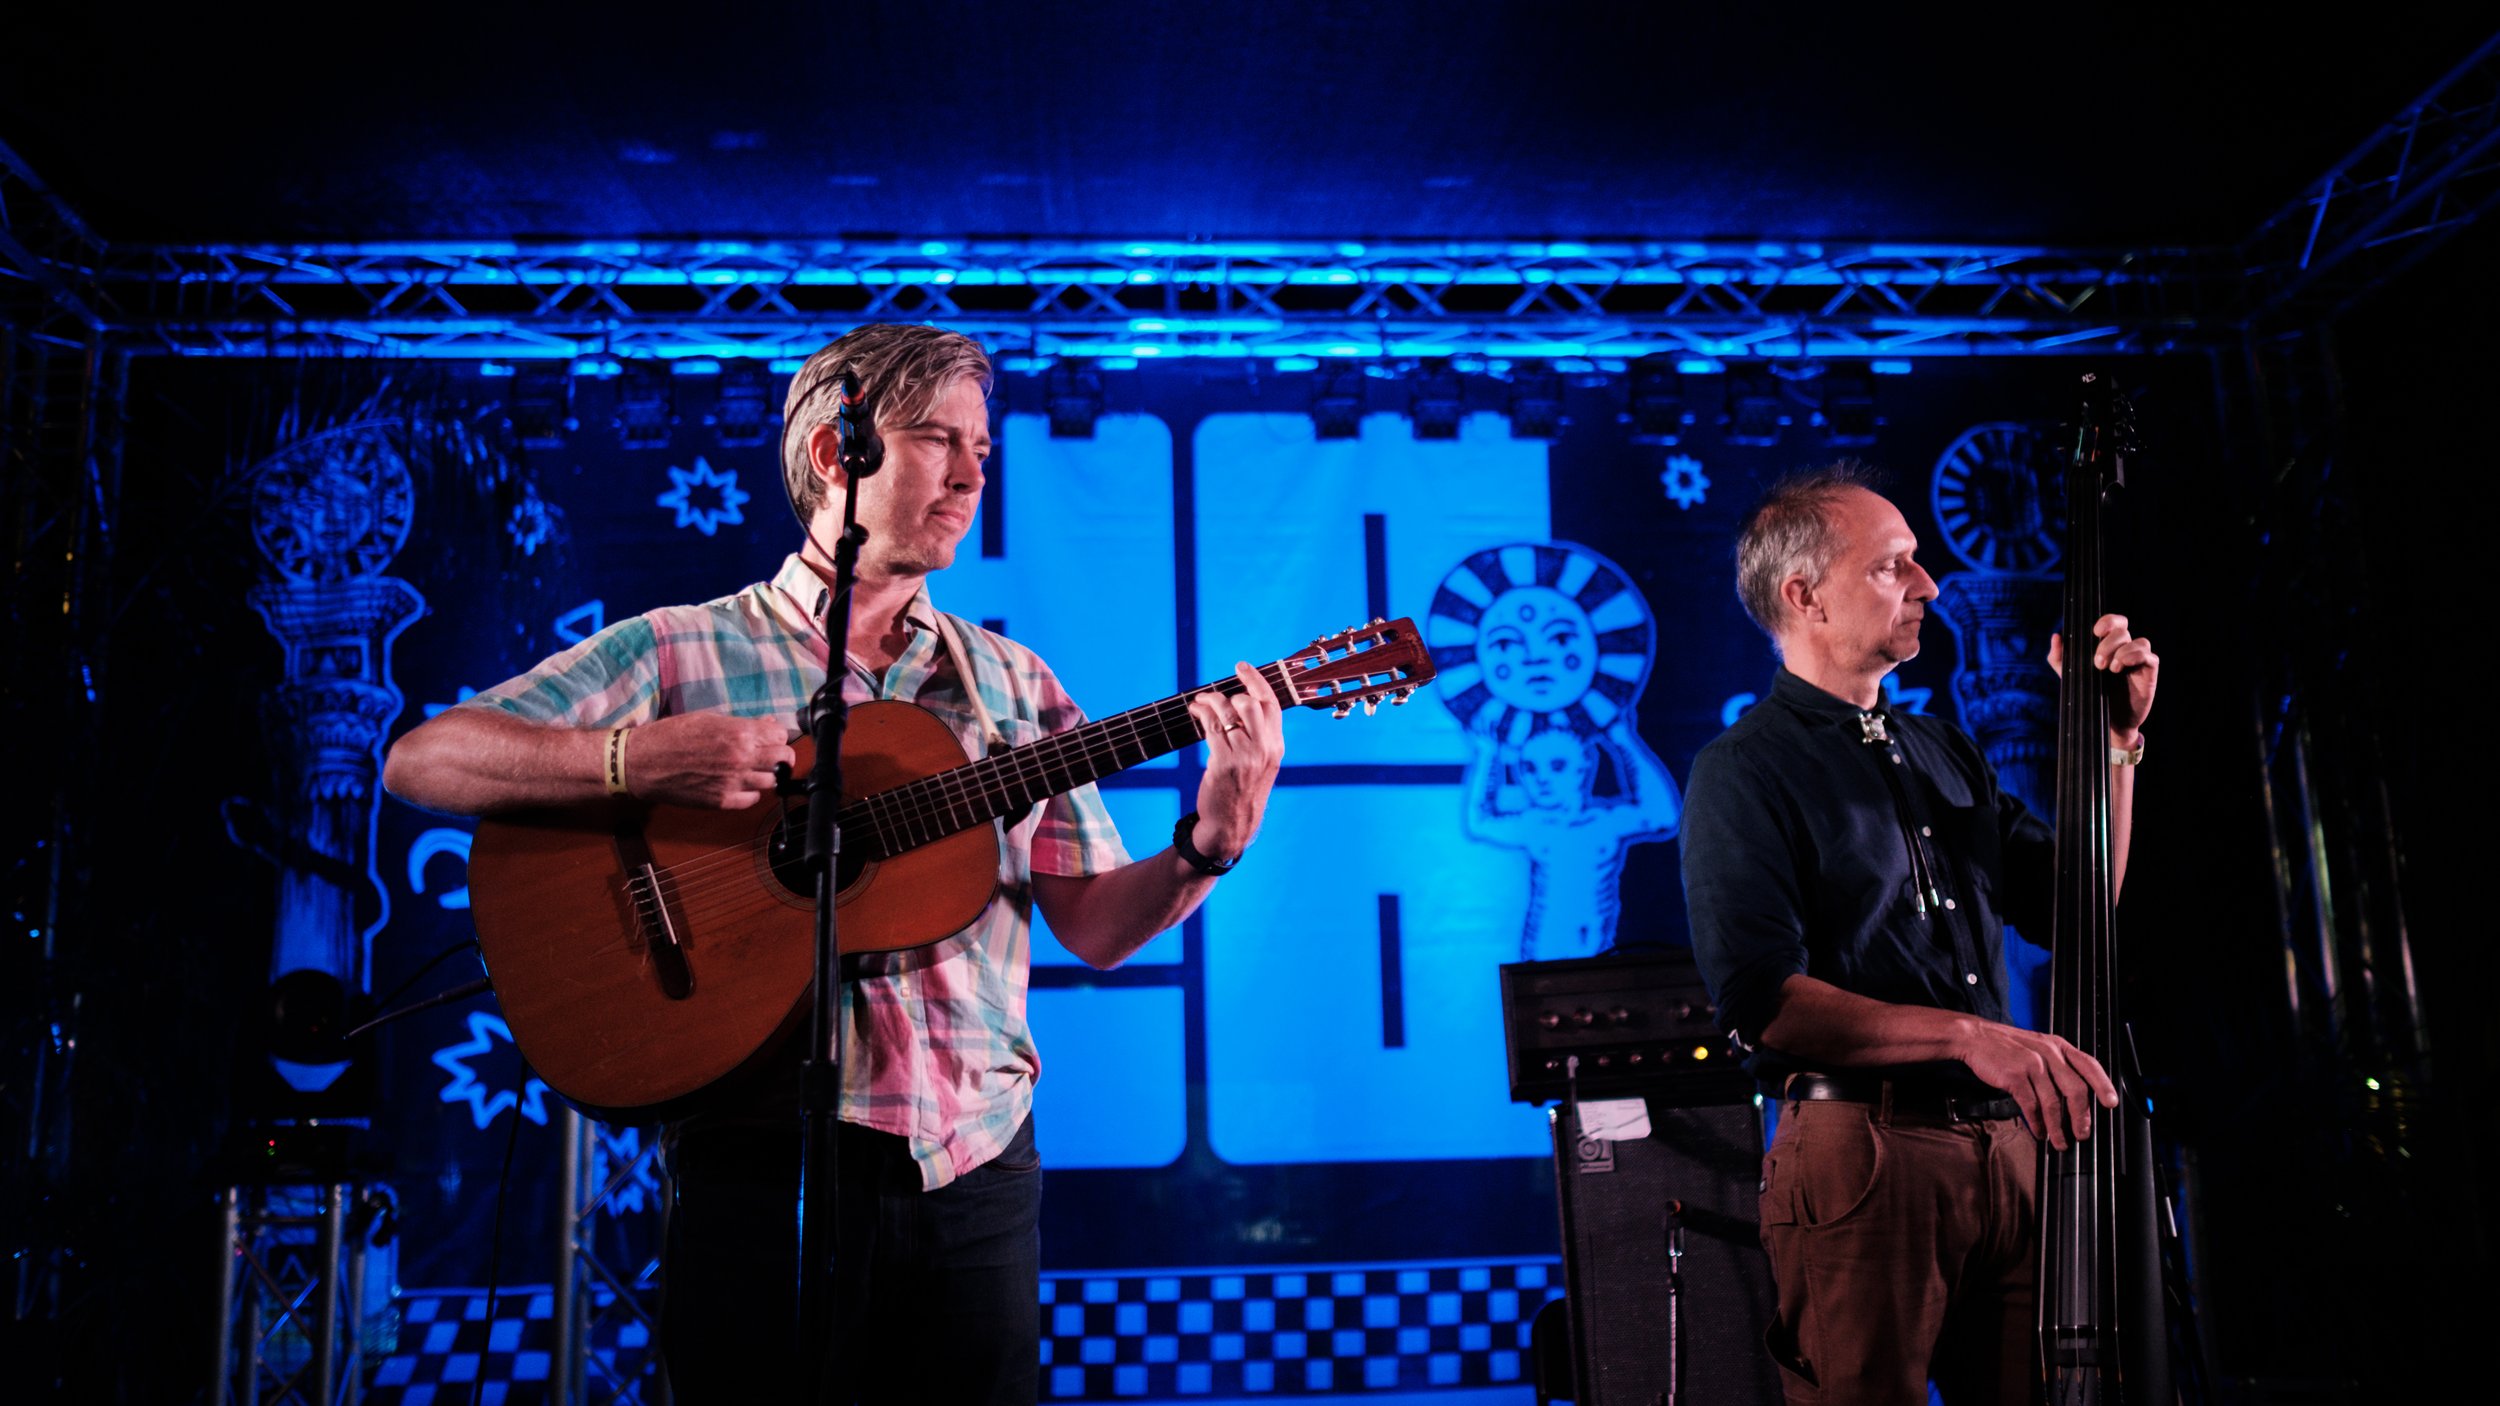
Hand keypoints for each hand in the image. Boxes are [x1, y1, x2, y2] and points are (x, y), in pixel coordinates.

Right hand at [620, 713, 794, 809]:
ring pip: (771, 781)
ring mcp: (733, 782)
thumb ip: (742, 724)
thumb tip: (768, 724)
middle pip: (783, 759)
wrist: (642, 762)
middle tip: (769, 754)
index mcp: (739, 733)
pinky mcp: (722, 801)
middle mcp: (741, 758)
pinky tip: (738, 784)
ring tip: (751, 769)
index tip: (771, 738)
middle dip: (779, 755)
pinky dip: (750, 792)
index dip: (777, 736)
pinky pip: (752, 800)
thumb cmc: (671, 736)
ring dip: (765, 774)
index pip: (781, 735)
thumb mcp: (709, 718)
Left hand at [1187, 663, 1284, 859]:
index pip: (1271, 704)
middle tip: (1212, 697)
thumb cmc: (1243, 792)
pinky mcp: (1224, 762)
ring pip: (1227, 713)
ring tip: (1199, 702)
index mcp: (1276, 747)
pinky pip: (1211, 727)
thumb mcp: (1261, 764)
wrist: (1232, 825)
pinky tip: (1194, 712)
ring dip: (1209, 701)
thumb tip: (1240, 704)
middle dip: (1228, 693)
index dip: (1255, 680)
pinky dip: (1201, 714)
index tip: (1241, 666)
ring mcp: (1245, 756)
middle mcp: (1265, 749)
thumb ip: (1258, 737)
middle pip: (1249, 703)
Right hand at [1955, 1020, 2117, 1151]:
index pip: (2089, 1065)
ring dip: (2057, 1127)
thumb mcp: (2036, 1046)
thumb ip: (2055, 1064)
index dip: (2103, 1085)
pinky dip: (2037, 1123)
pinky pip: (2031, 1105)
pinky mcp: (2015, 1076)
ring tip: (2059, 1141)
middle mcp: (2048, 1053)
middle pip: (2075, 1089)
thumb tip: (2072, 1095)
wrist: (1974, 1037)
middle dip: (2081, 1117)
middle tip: (2082, 1134)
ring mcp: (2032, 1064)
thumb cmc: (2004, 1045)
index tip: (2110, 1103)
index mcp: (2057, 1045)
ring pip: (2053, 1102)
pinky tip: (2038, 1131)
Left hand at [2048, 612, 2158, 742]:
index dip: (2107, 621)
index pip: (2114, 623)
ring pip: (2140, 641)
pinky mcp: (2149, 673)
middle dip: (2108, 642)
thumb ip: (2059, 658)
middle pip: (2123, 630)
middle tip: (2097, 662)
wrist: (2102, 723)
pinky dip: (2135, 656)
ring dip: (2122, 651)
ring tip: (2110, 669)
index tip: (2095, 631)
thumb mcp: (2069, 676)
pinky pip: (2150, 656)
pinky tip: (2121, 666)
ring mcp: (2138, 661)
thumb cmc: (2088, 695)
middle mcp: (2125, 649)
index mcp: (2108, 645)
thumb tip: (2056, 637)